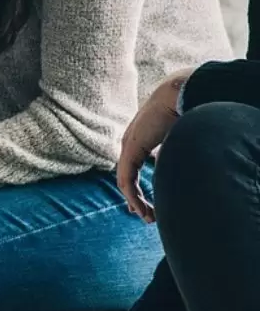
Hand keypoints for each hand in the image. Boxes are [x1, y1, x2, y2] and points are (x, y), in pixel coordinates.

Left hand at [117, 68, 190, 223]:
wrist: (178, 94)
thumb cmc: (183, 110)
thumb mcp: (176, 136)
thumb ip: (172, 151)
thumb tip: (179, 164)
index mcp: (140, 140)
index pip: (135, 168)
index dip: (139, 187)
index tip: (146, 203)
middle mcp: (130, 144)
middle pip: (128, 177)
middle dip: (136, 198)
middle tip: (146, 214)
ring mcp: (128, 147)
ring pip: (126, 182)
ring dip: (136, 201)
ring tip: (148, 216)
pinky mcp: (130, 151)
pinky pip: (127, 179)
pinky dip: (133, 195)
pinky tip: (139, 208)